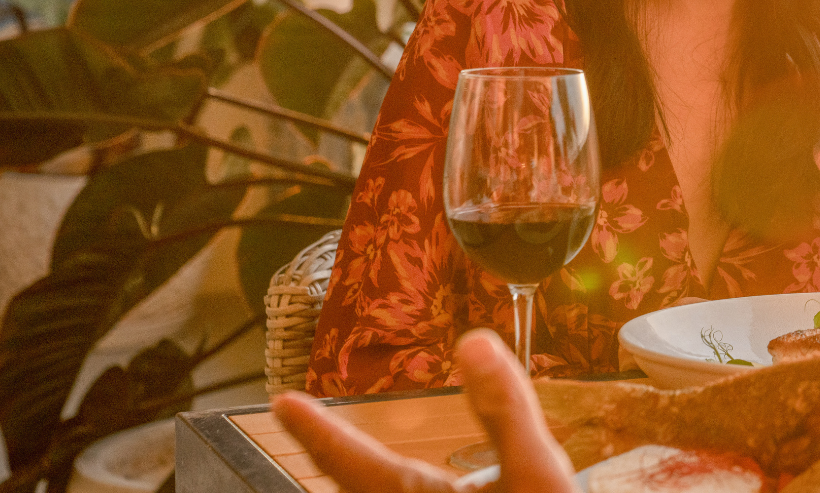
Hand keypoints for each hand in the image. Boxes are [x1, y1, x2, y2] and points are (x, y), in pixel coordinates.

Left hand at [273, 330, 572, 492]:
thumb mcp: (537, 475)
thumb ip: (505, 408)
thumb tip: (474, 342)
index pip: (348, 459)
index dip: (316, 429)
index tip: (282, 403)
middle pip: (357, 492)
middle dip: (342, 464)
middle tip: (322, 435)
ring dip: (373, 486)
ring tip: (371, 470)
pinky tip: (421, 491)